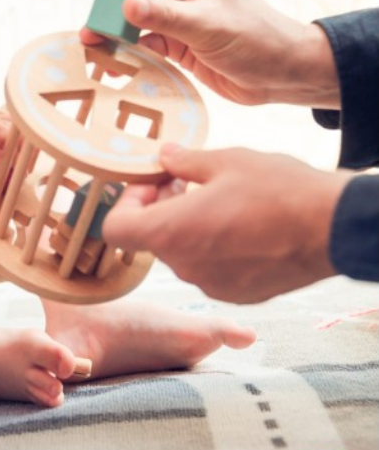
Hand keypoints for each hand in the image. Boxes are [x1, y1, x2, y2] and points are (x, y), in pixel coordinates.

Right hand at [81, 0, 338, 107]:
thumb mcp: (209, 25)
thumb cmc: (256, 38)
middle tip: (95, 29)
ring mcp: (173, 12)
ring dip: (112, 30)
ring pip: (129, 14)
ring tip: (95, 47)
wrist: (281, 75)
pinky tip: (114, 63)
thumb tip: (125, 5)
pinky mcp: (172, 41)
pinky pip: (139, 40)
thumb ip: (165, 16)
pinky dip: (126, 50)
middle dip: (110, 5)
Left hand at [101, 144, 346, 302]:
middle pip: (152, 239)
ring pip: (183, 253)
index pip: (115, 229)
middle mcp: (185, 266)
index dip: (126, 203)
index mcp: (172, 232)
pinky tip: (241, 223)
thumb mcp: (225, 160)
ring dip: (189, 227)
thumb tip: (164, 156)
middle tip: (185, 181)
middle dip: (161, 208)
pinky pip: (210, 269)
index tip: (152, 185)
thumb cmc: (277, 190)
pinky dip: (214, 247)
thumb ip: (184, 162)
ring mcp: (212, 285)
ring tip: (219, 198)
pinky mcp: (239, 293)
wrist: (333, 227)